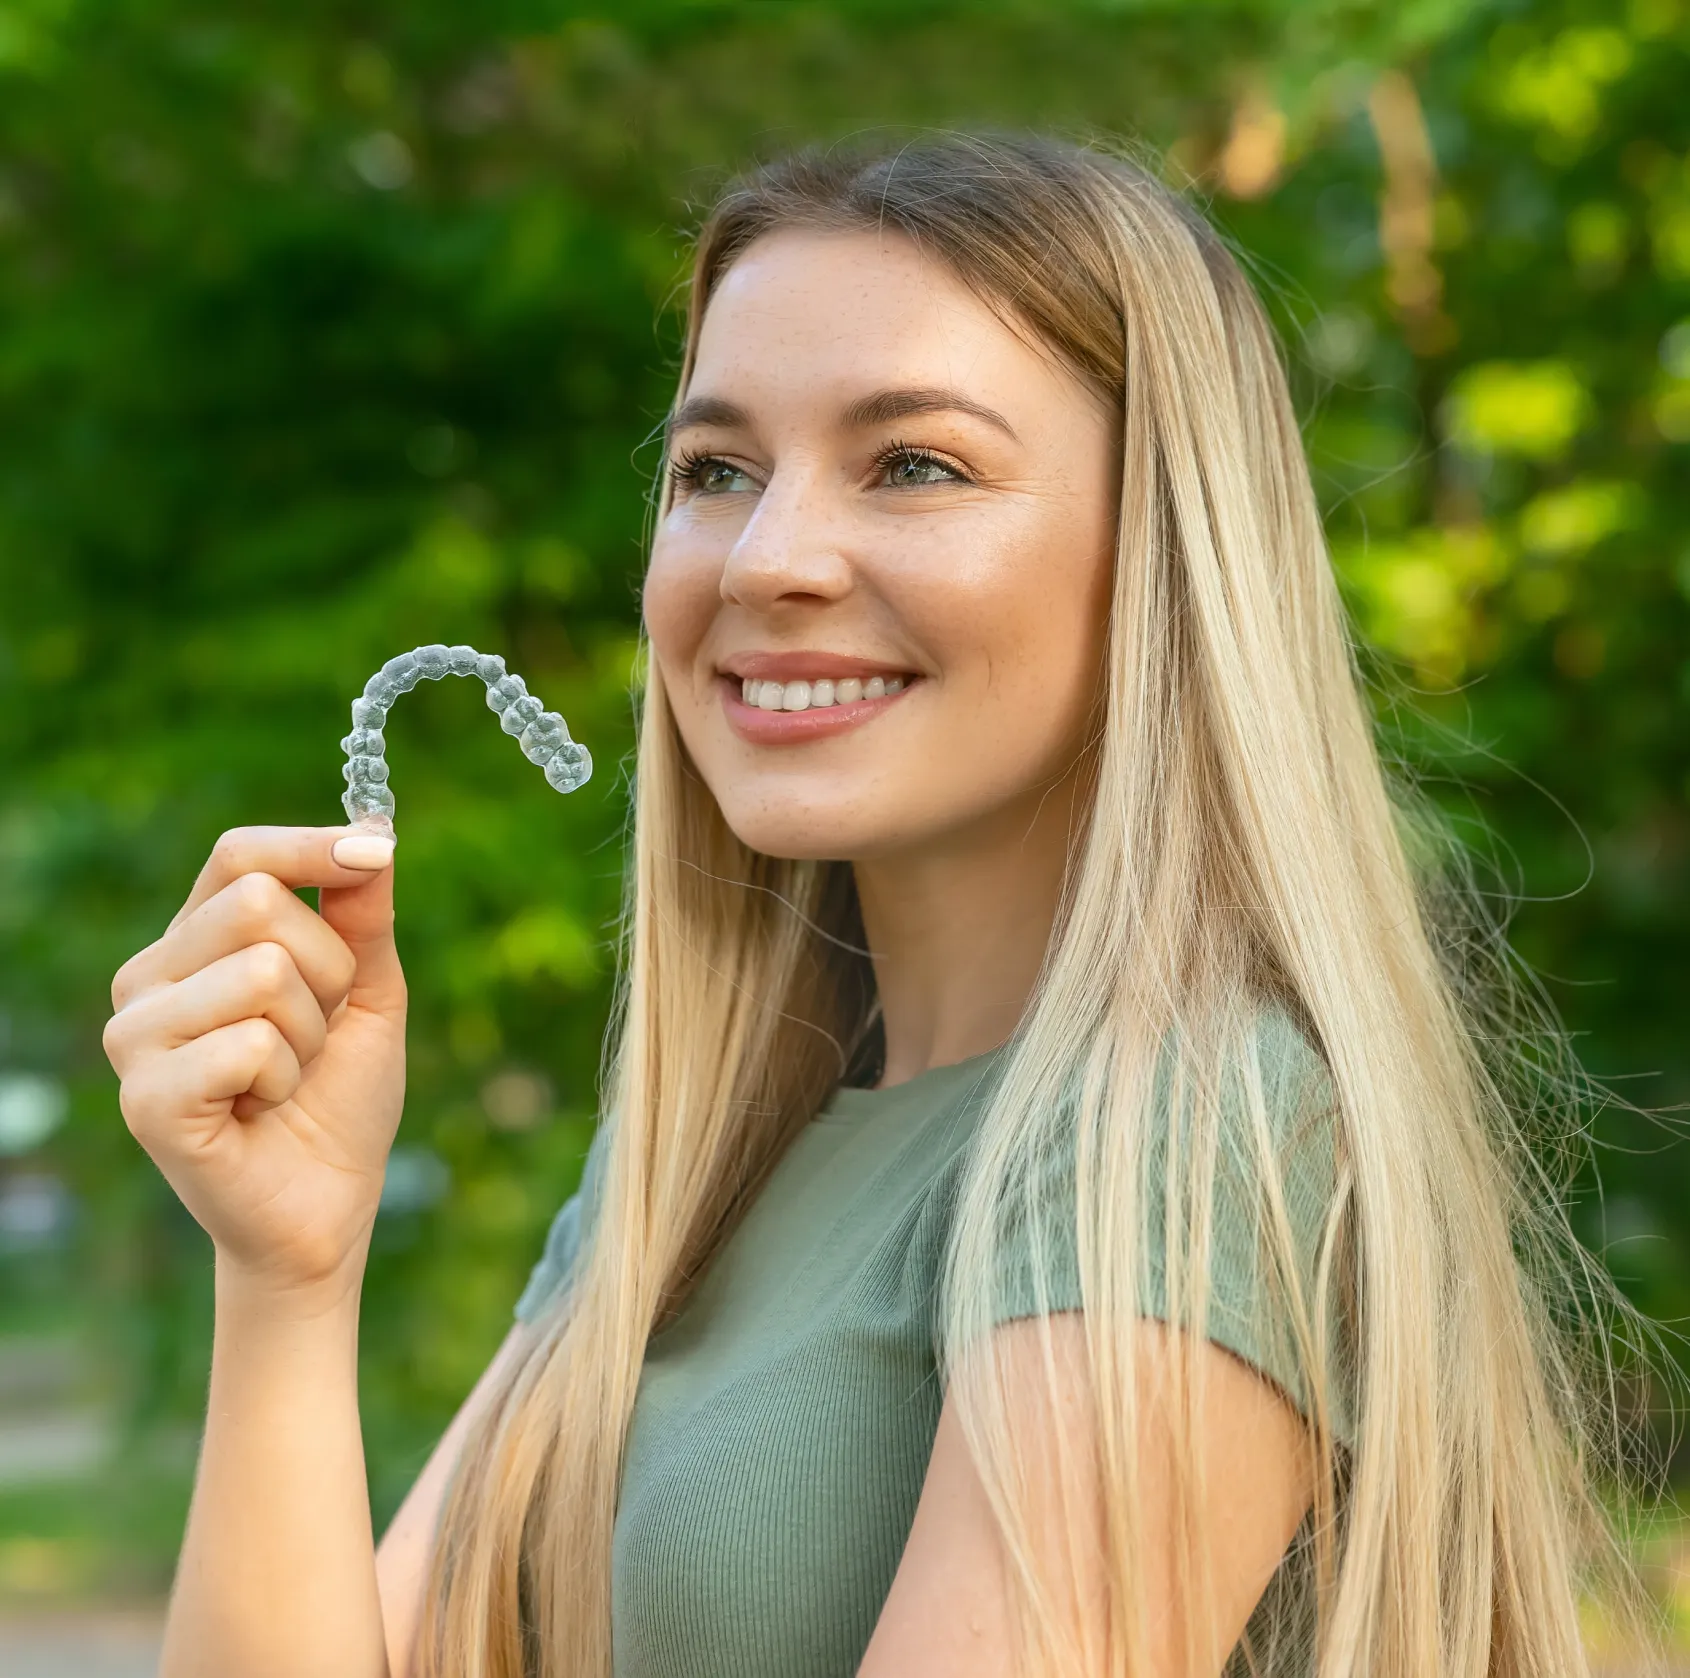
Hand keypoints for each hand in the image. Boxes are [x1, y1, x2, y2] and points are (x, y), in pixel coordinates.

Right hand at [103, 825, 408, 1299]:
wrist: (326, 1206)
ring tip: (286, 1078)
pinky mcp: (146, 1098)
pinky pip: (250, 1044)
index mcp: (195, 942)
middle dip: (328, 972)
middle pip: (260, 904)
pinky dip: (286, 1080)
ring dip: (310, 1035)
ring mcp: (137, 1037)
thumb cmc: (339, 1096)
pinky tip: (261, 1111)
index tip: (375, 852)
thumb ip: (363, 915)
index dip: (311, 846)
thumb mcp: (368, 991)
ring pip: (265, 973)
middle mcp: (149, 978)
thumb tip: (372, 832)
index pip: (240, 854)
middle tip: (315, 1035)